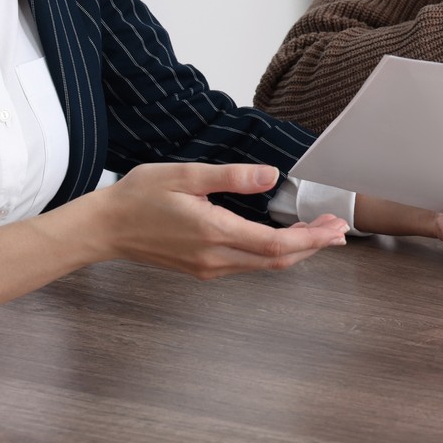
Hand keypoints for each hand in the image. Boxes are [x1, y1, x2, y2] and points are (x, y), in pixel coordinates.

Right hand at [93, 162, 346, 280]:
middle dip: (312, 246)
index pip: (276, 245)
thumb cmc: (140, 196)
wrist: (104, 228)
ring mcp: (208, 267)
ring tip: (319, 233)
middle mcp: (215, 257)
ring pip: (263, 266)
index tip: (335, 229)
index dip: (311, 239)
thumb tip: (271, 176)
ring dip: (295, 251)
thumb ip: (231, 177)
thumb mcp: (185, 175)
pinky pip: (247, 265)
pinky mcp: (202, 268)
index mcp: (214, 232)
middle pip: (277, 261)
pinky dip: (273, 254)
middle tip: (338, 230)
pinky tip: (283, 240)